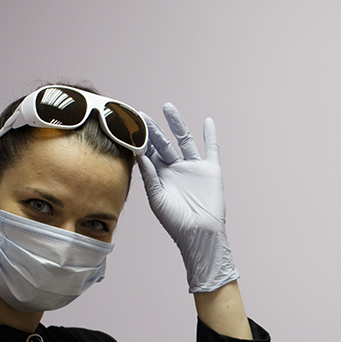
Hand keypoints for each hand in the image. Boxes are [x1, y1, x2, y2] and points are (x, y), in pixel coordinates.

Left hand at [137, 103, 238, 293]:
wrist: (199, 234)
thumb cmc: (175, 222)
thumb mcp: (156, 199)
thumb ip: (149, 176)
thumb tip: (140, 155)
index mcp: (160, 176)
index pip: (148, 153)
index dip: (140, 140)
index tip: (128, 126)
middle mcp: (176, 169)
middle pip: (163, 143)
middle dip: (153, 129)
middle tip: (141, 115)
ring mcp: (193, 168)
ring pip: (184, 140)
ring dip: (176, 124)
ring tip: (167, 107)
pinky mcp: (210, 170)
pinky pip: (211, 148)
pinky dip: (210, 135)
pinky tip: (207, 121)